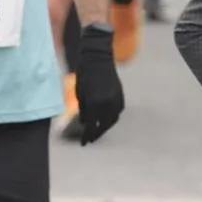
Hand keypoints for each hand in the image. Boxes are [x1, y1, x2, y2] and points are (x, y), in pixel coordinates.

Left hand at [74, 25, 124, 142]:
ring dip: (105, 126)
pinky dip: (112, 117)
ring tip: (99, 130)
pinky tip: (106, 118)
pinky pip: (117, 111)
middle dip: (97, 133)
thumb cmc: (84, 74)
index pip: (91, 126)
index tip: (83, 144)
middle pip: (103, 125)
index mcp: (95, 104)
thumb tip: (85, 123)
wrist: (98, 58)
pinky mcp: (120, 95)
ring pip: (112, 119)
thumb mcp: (80, 93)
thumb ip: (83, 110)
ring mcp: (116, 100)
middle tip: (91, 139)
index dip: (86, 136)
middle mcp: (107, 104)